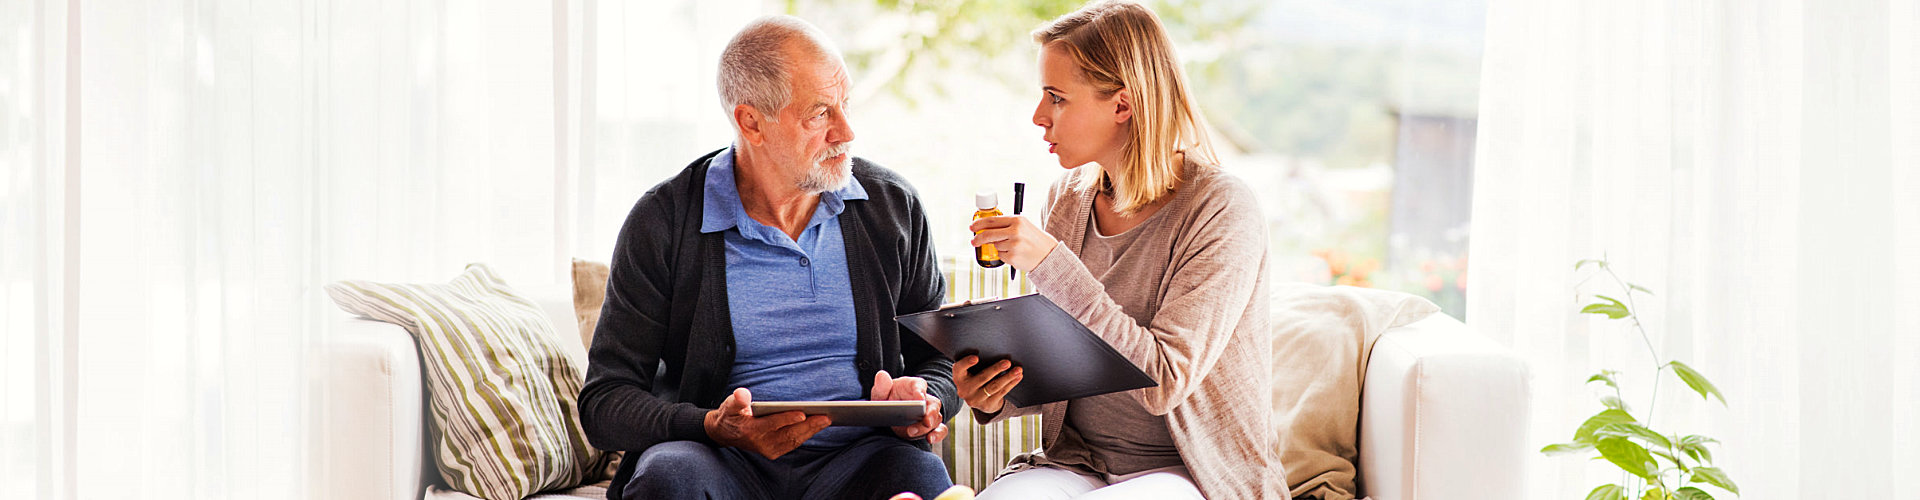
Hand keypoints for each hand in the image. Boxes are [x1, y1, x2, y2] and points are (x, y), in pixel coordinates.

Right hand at [703, 387, 831, 459]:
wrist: (725, 434)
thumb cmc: (731, 414)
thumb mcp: (729, 405)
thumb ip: (737, 400)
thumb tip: (743, 394)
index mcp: (750, 430)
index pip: (772, 424)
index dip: (788, 418)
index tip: (803, 413)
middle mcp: (761, 443)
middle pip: (789, 434)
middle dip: (809, 426)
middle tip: (826, 417)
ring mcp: (768, 449)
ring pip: (794, 440)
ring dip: (811, 431)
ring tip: (827, 419)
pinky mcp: (774, 451)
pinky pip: (793, 443)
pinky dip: (806, 434)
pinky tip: (818, 425)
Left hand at [871, 372, 948, 443]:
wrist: (889, 413)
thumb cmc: (887, 398)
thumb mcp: (881, 391)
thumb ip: (882, 385)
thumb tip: (882, 375)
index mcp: (914, 386)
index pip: (920, 385)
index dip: (920, 391)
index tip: (919, 398)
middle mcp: (925, 399)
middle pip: (933, 405)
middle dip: (930, 414)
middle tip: (925, 421)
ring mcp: (929, 414)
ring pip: (936, 419)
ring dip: (926, 427)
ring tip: (912, 432)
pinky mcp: (929, 427)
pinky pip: (939, 430)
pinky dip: (937, 435)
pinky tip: (929, 439)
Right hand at [952, 356, 1022, 413]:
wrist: (977, 399)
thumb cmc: (974, 377)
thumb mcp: (969, 370)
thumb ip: (975, 362)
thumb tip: (994, 348)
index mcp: (959, 377)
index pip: (959, 368)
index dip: (966, 363)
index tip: (976, 358)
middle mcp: (965, 390)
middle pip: (982, 378)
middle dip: (996, 369)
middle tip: (1007, 362)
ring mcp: (976, 399)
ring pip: (994, 386)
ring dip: (1008, 377)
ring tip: (1018, 370)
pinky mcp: (987, 405)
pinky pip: (1001, 392)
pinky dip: (1011, 383)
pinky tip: (1018, 377)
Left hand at [969, 215, 1057, 270]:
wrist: (1049, 255)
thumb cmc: (1035, 240)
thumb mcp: (1024, 226)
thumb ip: (1007, 225)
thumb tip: (985, 228)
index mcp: (1017, 220)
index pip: (992, 220)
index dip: (979, 224)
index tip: (972, 227)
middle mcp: (1015, 231)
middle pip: (988, 234)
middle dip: (978, 239)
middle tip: (974, 241)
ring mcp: (1014, 244)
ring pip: (995, 246)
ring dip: (998, 248)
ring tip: (1012, 247)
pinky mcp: (1013, 257)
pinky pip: (1000, 256)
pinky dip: (1004, 256)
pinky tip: (1015, 254)